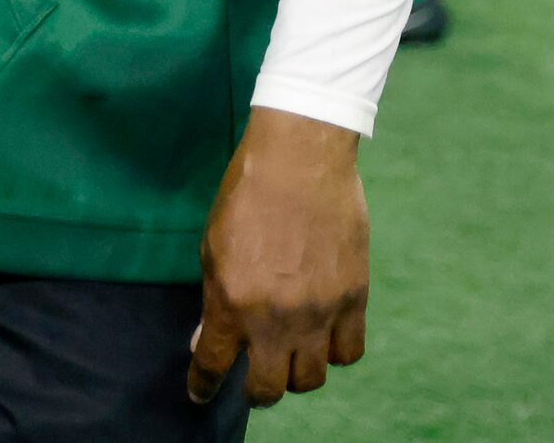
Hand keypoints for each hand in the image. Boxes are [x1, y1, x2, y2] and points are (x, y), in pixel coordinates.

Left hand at [188, 108, 368, 409]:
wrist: (300, 159)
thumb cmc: (246, 194)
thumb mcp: (212, 245)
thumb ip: (213, 298)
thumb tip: (206, 339)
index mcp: (233, 301)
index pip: (214, 363)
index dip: (203, 385)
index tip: (199, 394)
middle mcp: (277, 318)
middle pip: (269, 388)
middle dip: (255, 390)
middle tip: (252, 378)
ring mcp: (319, 312)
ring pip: (311, 379)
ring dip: (296, 374)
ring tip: (288, 356)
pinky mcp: (354, 300)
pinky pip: (348, 353)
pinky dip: (334, 353)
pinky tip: (322, 337)